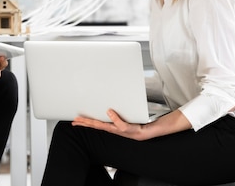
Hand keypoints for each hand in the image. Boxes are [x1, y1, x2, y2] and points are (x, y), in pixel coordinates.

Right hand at [72, 108, 188, 140]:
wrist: (159, 129)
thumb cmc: (144, 121)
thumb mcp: (130, 112)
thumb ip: (120, 109)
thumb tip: (110, 101)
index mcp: (116, 125)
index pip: (98, 123)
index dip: (86, 122)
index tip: (75, 119)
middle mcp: (119, 130)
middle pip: (99, 126)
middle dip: (86, 123)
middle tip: (75, 120)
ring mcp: (126, 132)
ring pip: (108, 127)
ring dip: (96, 124)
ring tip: (85, 119)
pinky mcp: (134, 131)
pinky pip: (123, 125)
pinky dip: (116, 119)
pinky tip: (109, 112)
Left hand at [72, 109, 152, 140]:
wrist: (140, 133)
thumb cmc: (133, 131)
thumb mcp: (125, 125)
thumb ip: (116, 119)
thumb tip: (108, 111)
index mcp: (109, 127)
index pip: (94, 123)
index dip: (85, 121)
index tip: (77, 119)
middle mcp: (108, 127)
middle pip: (92, 124)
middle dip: (82, 122)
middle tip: (73, 121)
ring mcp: (110, 126)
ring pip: (95, 123)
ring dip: (87, 122)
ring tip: (79, 120)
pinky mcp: (113, 124)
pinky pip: (101, 122)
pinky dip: (95, 120)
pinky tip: (93, 119)